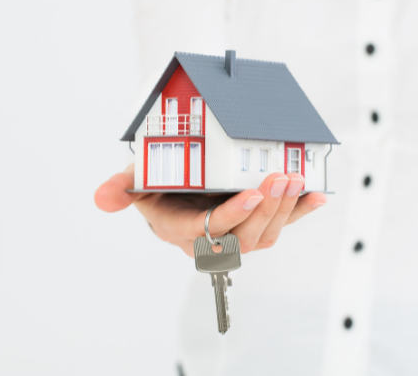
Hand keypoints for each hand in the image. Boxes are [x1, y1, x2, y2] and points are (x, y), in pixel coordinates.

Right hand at [94, 164, 326, 255]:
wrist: (176, 187)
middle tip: (281, 177)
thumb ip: (121, 189)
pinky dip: (299, 211)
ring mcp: (234, 236)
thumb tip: (100, 198)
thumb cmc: (157, 184)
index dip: (233, 215)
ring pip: (264, 234)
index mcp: (179, 230)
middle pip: (243, 236)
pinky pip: (280, 224)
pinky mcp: (254, 226)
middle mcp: (208, 240)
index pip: (209, 230)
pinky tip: (317, 196)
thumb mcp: (136, 181)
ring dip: (284, 209)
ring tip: (295, 179)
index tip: (253, 193)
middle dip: (266, 209)